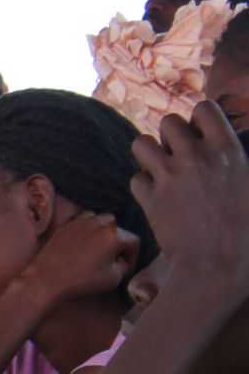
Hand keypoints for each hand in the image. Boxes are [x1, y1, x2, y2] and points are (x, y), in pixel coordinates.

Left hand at [15, 211, 139, 306]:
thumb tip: (123, 259)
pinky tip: (82, 243)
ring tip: (97, 249)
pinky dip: (87, 229)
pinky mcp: (66, 226)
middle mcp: (99, 223)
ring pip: (100, 220)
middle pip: (117, 227)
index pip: (134, 241)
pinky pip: (83, 221)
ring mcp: (81, 222)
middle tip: (111, 258)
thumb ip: (125, 265)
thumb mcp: (114, 278)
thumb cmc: (82, 281)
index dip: (133, 256)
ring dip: (103, 232)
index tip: (126, 267)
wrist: (46, 280)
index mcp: (114, 235)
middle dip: (118, 242)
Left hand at [134, 101, 248, 300]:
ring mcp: (170, 177)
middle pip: (168, 122)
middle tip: (179, 156)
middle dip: (171, 136)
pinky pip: (135, 179)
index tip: (202, 136)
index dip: (200, 119)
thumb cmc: (247, 231)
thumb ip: (239, 162)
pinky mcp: (150, 200)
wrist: (219, 265)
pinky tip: (157, 197)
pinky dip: (144, 186)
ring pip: (141, 144)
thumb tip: (235, 156)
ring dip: (149, 155)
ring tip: (161, 171)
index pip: (205, 108)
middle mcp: (196, 157)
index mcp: (228, 150)